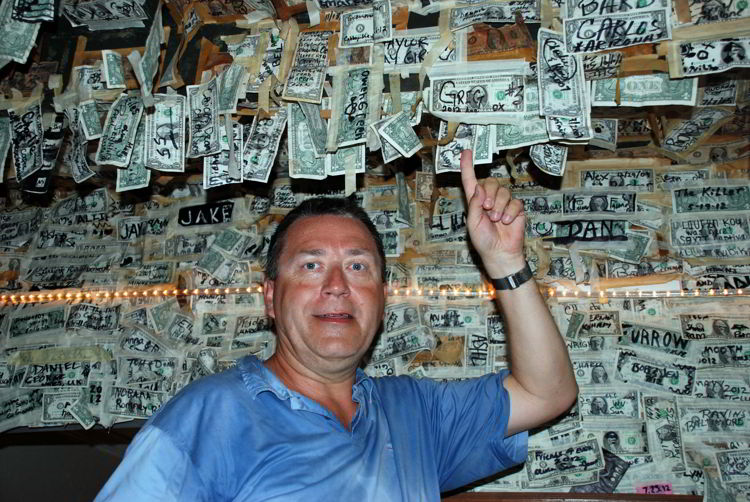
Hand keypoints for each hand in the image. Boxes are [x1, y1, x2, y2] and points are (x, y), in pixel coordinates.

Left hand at [460, 149, 525, 277]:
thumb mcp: (473, 223)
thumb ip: (475, 204)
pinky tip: (507, 222)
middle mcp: (490, 199)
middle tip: (488, 210)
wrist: (500, 253)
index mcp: (476, 201)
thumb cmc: (483, 240)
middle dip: (489, 195)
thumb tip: (479, 186)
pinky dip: (510, 213)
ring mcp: (504, 203)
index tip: (466, 152)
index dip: (467, 166)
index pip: (471, 180)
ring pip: (504, 192)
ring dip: (499, 207)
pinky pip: (515, 203)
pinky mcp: (517, 210)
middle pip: (491, 182)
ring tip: (497, 220)